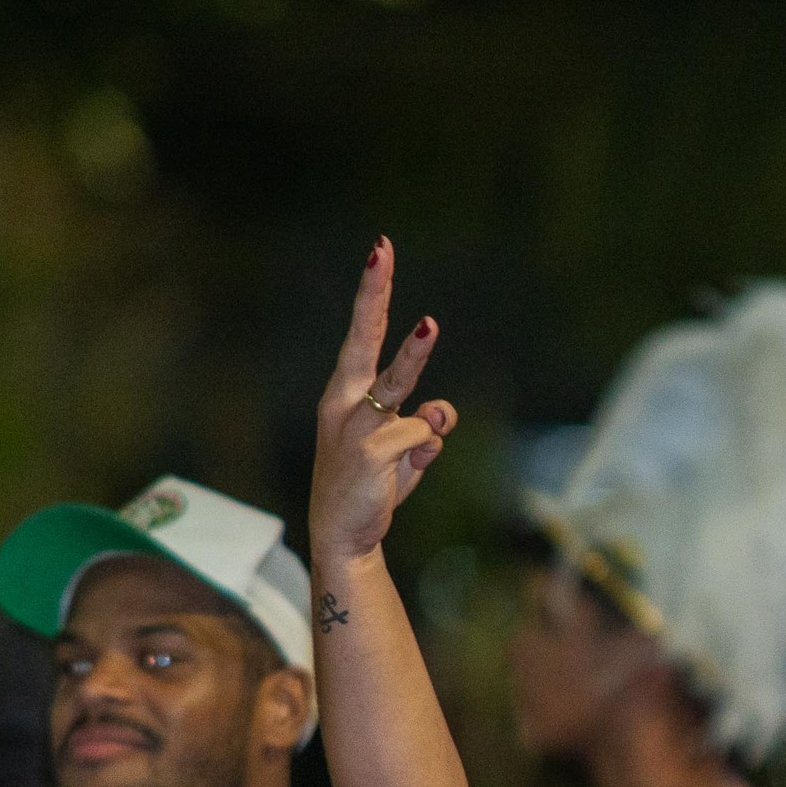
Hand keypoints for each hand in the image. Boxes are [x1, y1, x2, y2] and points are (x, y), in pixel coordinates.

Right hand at [310, 236, 460, 565]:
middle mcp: (345, 403)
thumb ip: (423, 426)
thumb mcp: (402, 453)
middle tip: (380, 251)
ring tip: (428, 336)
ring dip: (418, 368)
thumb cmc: (370, 486)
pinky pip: (424, 438)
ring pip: (405, 388)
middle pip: (363, 339)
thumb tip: (441, 412)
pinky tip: (403, 475)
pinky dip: (425, 456)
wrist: (344, 535)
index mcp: (346, 395)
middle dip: (373, 295)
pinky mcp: (373, 450)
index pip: (361, 335)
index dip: (372, 294)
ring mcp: (356, 425)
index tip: (379, 251)